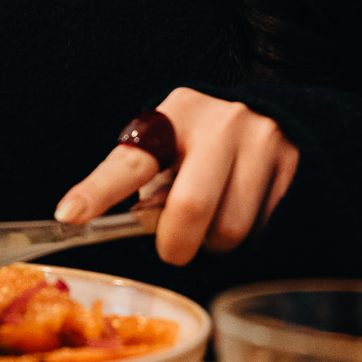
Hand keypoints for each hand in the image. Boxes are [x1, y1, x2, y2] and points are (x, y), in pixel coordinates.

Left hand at [53, 86, 298, 265]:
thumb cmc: (204, 145)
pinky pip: (262, 231)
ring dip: (213, 244)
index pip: (130, 161)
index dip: (97, 191)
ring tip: (213, 220)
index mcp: (176, 113)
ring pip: (230, 230)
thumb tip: (139, 227)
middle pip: (190, 208)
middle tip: (173, 248)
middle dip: (175, 245)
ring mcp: (262, 141)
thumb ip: (149, 185)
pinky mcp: (293, 166)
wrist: (275, 117)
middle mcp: (221, 122)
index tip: (68, 216)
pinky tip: (244, 211)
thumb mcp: (170, 150)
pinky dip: (245, 238)